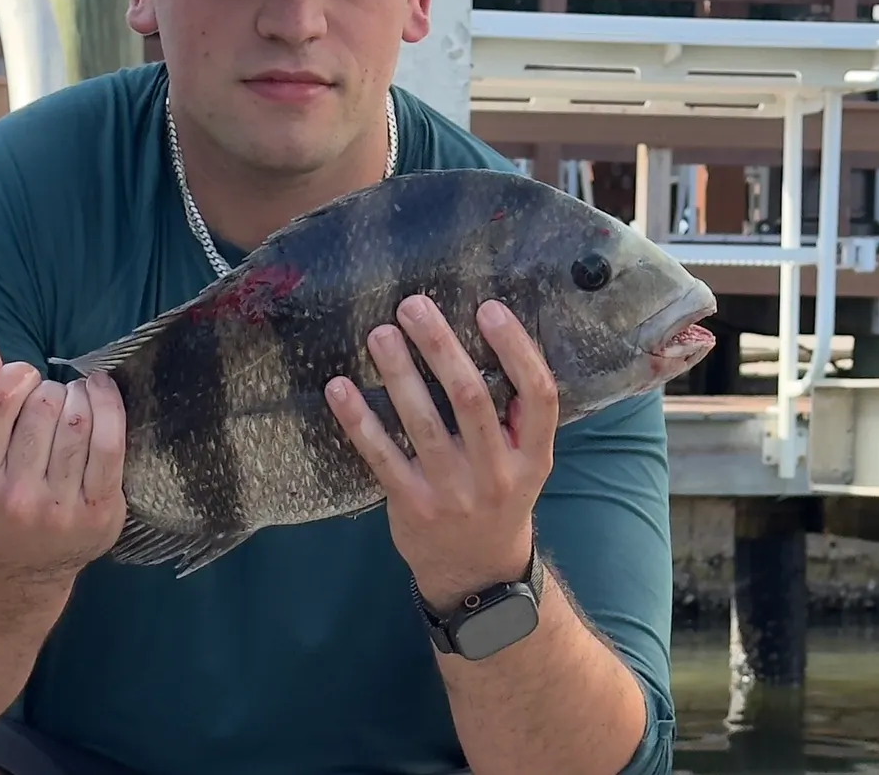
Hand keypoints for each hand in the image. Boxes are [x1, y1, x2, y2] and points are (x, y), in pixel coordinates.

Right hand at [0, 319, 126, 580]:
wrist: (20, 563)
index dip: (17, 375)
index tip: (22, 380)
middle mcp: (15, 499)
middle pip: (44, 406)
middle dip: (49, 389)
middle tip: (48, 399)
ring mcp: (60, 510)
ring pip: (78, 420)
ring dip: (79, 395)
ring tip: (73, 400)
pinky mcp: (99, 513)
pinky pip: (111, 443)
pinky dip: (110, 405)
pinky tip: (100, 392)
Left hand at [325, 296, 558, 613]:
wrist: (478, 574)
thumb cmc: (499, 495)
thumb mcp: (527, 461)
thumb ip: (515, 412)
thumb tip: (485, 330)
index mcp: (533, 455)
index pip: (538, 395)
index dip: (516, 348)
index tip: (488, 307)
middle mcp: (497, 473)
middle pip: (471, 399)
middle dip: (441, 347)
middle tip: (412, 305)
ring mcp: (453, 492)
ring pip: (423, 423)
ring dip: (399, 373)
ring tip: (380, 334)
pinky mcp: (412, 506)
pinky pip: (381, 456)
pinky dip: (359, 420)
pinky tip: (339, 387)